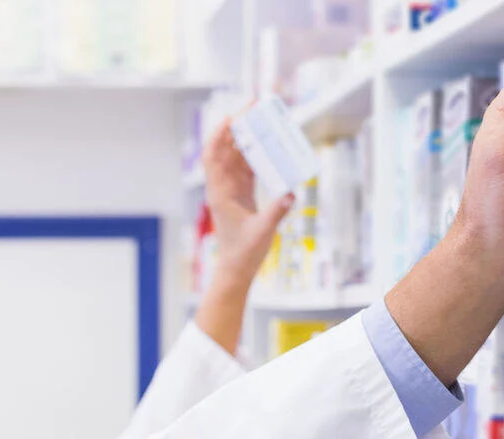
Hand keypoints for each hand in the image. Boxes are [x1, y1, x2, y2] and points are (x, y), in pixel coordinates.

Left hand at [203, 118, 294, 286]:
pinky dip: (256, 152)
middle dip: (238, 126)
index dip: (220, 134)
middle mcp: (223, 186)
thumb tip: (290, 193)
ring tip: (264, 117)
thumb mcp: (262, 232)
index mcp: (220, 192)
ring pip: (237, 155)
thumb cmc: (244, 252)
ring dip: (248, 136)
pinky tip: (269, 140)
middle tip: (255, 106)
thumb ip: (276, 212)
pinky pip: (247, 166)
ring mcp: (231, 188)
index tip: (233, 116)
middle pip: (226, 149)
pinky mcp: (241, 193)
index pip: (213, 156)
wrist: (237, 268)